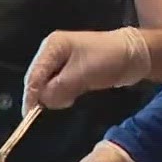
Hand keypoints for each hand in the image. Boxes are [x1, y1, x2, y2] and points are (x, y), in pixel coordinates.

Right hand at [23, 28, 149, 111]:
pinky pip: (59, 85)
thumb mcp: (81, 74)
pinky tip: (70, 98)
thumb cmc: (107, 59)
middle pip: (38, 78)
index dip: (31, 95)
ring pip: (49, 84)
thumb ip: (59, 88)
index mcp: (53, 46)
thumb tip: (43, 102)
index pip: (34, 74)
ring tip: (68, 99)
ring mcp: (62, 60)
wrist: (133, 54)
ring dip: (54, 95)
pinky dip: (62, 93)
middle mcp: (53, 51)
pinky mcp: (72, 70)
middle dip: (43, 95)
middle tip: (49, 110)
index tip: (28, 115)